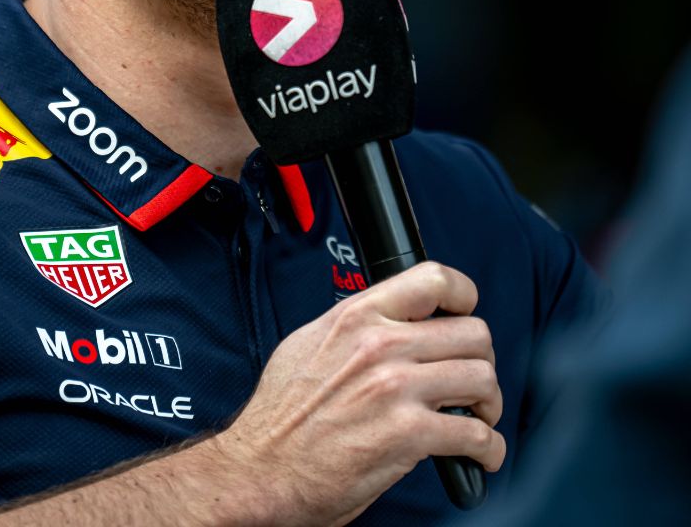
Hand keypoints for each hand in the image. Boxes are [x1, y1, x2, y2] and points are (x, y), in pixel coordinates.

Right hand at [205, 261, 503, 525]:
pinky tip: (476, 455)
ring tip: (476, 419)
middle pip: (473, 334)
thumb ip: (353, 329)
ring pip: (483, 379)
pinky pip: (478, 434)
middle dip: (480, 361)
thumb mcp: (307, 346)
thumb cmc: (280, 418)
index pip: (434, 281)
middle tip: (469, 384)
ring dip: (488, 406)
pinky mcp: (409, 434)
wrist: (262, 469)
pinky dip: (488, 449)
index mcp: (355, 318)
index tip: (465, 316)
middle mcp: (378, 346)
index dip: (464, 298)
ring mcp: (395, 388)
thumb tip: (389, 324)